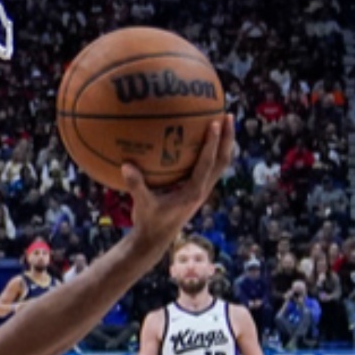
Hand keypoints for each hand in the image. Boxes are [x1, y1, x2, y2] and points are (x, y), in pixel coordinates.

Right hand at [122, 116, 234, 245]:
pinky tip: (201, 138)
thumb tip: (126, 166)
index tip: (215, 123)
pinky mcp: (196, 190)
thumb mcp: (141, 204)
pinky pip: (209, 167)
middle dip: (228, 139)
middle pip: (223, 161)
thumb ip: (136, 185)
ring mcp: (201, 190)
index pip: (207, 164)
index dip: (212, 143)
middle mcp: (202, 189)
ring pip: (220, 164)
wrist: (155, 240)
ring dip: (224, 144)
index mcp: (193, 192)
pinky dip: (211, 152)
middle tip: (228, 115)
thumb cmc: (149, 222)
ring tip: (224, 122)